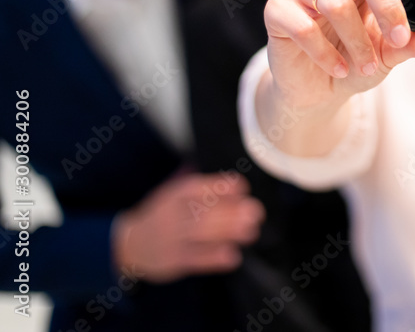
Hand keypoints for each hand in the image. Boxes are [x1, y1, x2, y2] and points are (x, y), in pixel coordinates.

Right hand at [112, 172, 263, 282]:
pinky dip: (214, 258)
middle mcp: (174, 213)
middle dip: (231, 212)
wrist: (128, 243)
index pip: (201, 186)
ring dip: (228, 232)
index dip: (223, 187)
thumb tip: (238, 185)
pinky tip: (232, 256)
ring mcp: (172, 238)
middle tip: (255, 213)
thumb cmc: (163, 215)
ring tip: (250, 231)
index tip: (243, 190)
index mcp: (178, 193)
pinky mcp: (173, 260)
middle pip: (204, 210)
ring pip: (201, 233)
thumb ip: (206, 188)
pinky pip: (195, 259)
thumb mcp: (176, 193)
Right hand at [261, 0, 414, 116]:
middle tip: (399, 38)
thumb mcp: (393, 52)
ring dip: (357, 43)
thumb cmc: (359, 58)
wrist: (317, 90)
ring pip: (336, 4)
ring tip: (365, 66)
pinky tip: (338, 69)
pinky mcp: (278, 9)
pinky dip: (327, 54)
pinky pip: (306, 26)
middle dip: (386, 4)